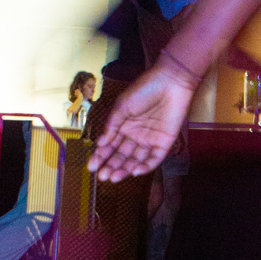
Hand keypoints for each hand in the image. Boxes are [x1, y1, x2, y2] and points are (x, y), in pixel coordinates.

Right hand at [88, 62, 194, 181]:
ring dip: (125, 170)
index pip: (110, 145)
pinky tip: (133, 172)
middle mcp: (135, 135)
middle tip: (101, 176)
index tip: (91, 167)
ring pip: (136, 160)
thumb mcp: (122, 106)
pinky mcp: (164, 143)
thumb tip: (100, 143)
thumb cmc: (144, 89)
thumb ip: (112, 125)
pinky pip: (154, 159)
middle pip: (122, 156)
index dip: (100, 156)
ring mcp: (150, 140)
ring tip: (113, 178)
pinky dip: (145, 167)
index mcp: (123, 126)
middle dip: (111, 166)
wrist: (169, 81)